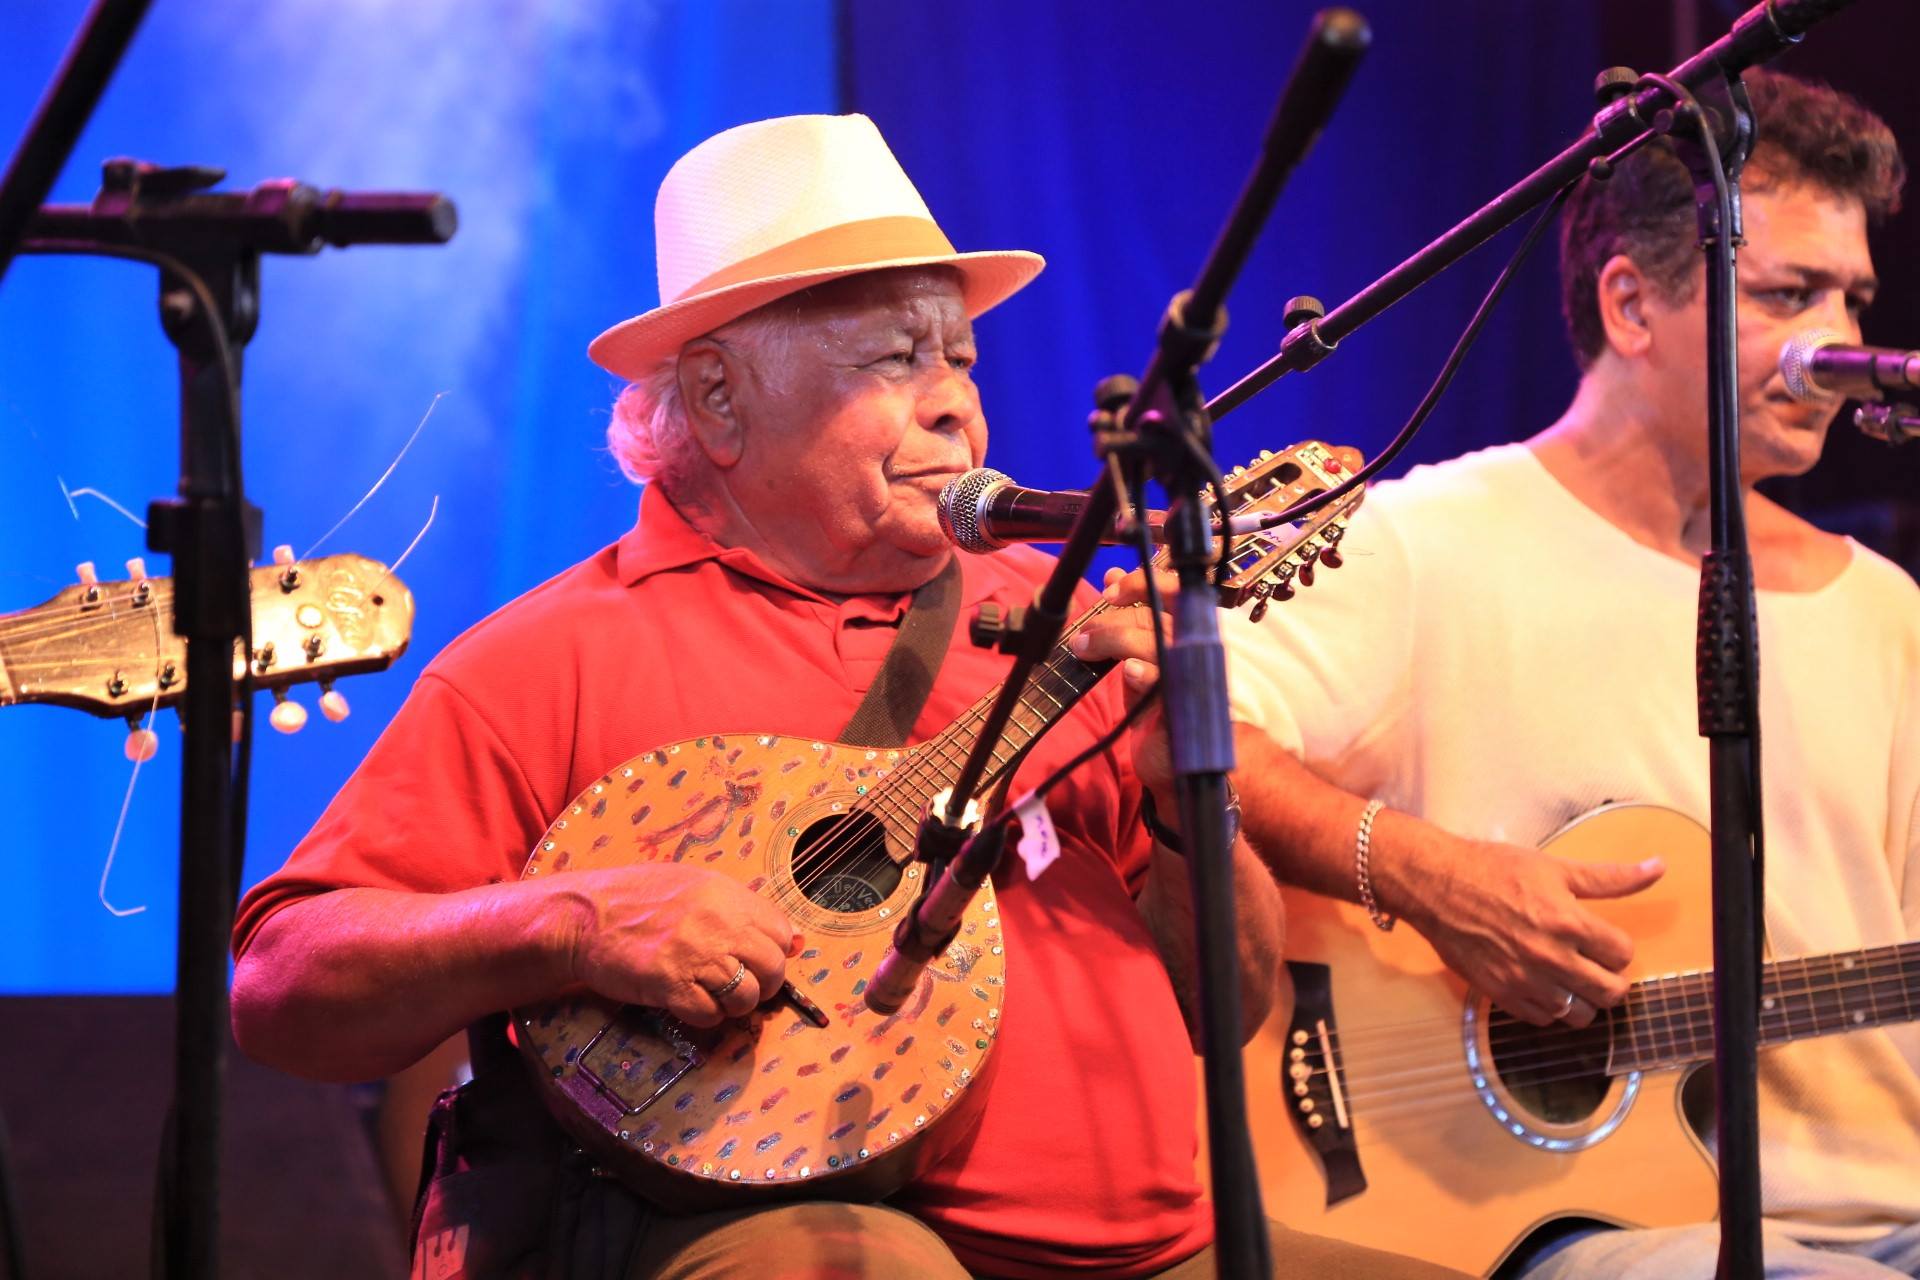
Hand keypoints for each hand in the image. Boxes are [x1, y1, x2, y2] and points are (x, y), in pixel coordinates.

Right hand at [558, 864, 800, 1027]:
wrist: (584, 915)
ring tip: (712, 996)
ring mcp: (695, 955)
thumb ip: (741, 908)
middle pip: (773, 967)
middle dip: (763, 985)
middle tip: (739, 986)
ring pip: (746, 996)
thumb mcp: (695, 885)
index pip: (782, 932)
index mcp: (727, 896)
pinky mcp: (670, 985)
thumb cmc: (636, 898)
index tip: (757, 961)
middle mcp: (719, 924)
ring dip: (733, 1004)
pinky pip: (710, 1015)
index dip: (775, 952)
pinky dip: (705, 1017)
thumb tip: (796, 939)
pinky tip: (688, 1004)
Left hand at [1070, 568, 1173, 801]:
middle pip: (1159, 618)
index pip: (1177, 593)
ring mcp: (1195, 679)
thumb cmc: (1158, 711)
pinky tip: (1129, 672)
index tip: (1109, 587)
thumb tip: (1112, 577)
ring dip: (1116, 641)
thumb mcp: (1138, 661)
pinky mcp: (1187, 709)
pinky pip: (1169, 684)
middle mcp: (1198, 652)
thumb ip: (1128, 623)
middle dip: (1116, 617)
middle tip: (1083, 634)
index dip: (1144, 583)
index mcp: (1189, 636)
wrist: (1173, 766)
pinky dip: (1147, 673)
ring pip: (1159, 644)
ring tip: (1086, 649)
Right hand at [1400, 831, 1663, 1026]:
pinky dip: (1548, 1008)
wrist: (1436, 885)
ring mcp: (1524, 980)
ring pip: (1578, 1014)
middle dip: (1610, 979)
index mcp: (1569, 922)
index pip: (1623, 954)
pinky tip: (1542, 986)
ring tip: (1570, 979)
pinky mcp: (1500, 995)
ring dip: (1582, 999)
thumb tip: (1658, 868)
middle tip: (1596, 966)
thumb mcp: (1555, 867)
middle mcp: (1551, 957)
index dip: (1617, 946)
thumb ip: (1610, 877)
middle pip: (1609, 992)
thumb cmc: (1493, 870)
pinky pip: (1541, 1020)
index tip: (1603, 939)